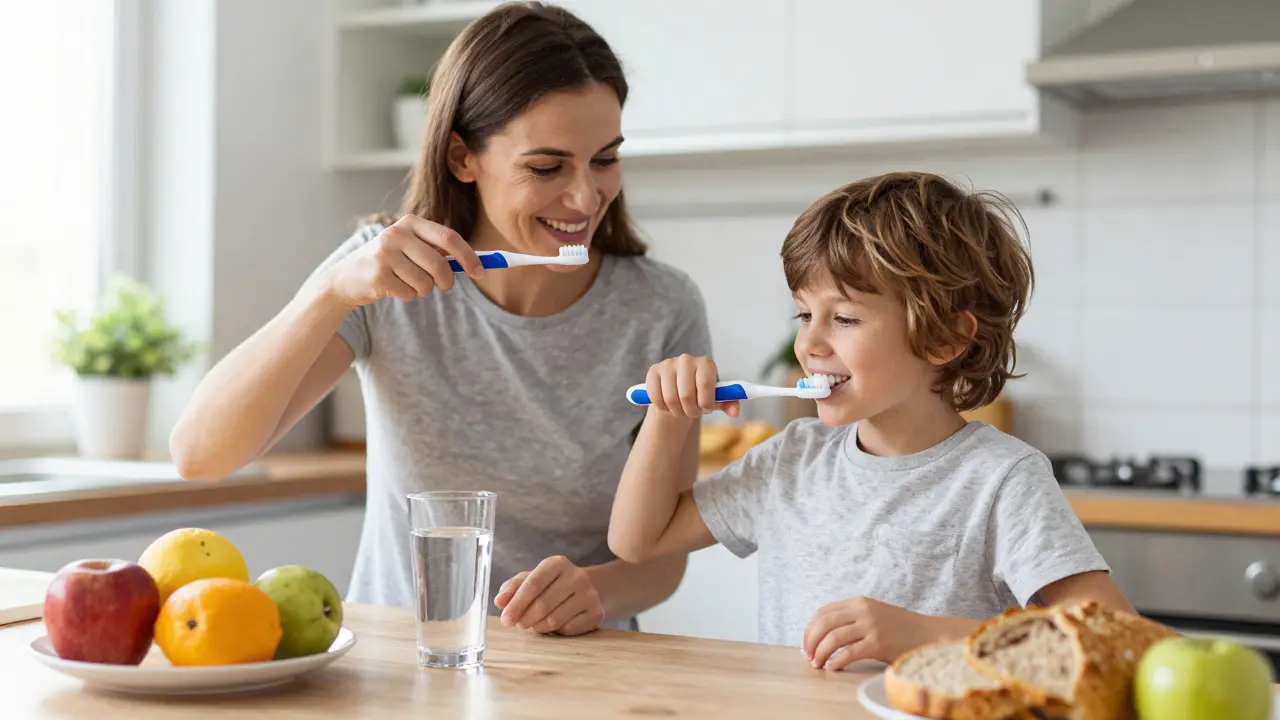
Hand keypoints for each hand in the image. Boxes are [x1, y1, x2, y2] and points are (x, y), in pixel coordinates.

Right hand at [325, 214, 484, 307]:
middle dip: (446, 281)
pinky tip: (392, 287)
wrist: (347, 277)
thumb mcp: (412, 248)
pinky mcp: (377, 275)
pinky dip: (407, 295)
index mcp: (410, 222)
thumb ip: (439, 251)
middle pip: (440, 264)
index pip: (449, 238)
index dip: (469, 257)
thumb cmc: (390, 262)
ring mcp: (385, 254)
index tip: (481, 273)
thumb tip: (478, 265)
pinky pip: (409, 293)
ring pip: (426, 283)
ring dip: (422, 290)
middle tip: (443, 286)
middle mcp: (396, 234)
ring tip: (407, 282)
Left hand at [493, 556, 604, 635]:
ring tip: (535, 624)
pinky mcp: (596, 613)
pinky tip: (554, 625)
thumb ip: (513, 588)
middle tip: (518, 625)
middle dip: (525, 618)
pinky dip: (555, 632)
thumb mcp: (533, 579)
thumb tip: (499, 601)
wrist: (591, 588)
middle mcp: (576, 576)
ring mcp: (589, 595)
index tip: (506, 619)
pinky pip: (568, 629)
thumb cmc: (553, 585)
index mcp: (557, 564)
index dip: (516, 604)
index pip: (533, 584)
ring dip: (538, 626)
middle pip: (543, 604)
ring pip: (554, 620)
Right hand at [644, 354, 738, 418]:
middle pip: (686, 394)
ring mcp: (668, 364)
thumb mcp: (716, 399)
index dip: (705, 402)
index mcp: (706, 363)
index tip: (706, 410)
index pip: (705, 383)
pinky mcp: (653, 371)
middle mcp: (686, 359)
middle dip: (690, 410)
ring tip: (682, 411)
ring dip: (677, 411)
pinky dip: (662, 407)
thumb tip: (735, 413)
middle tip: (693, 413)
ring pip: (670, 398)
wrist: (679, 389)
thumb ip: (728, 404)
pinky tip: (668, 406)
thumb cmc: (701, 394)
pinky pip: (656, 396)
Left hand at [802, 596, 936, 669]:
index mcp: (859, 602)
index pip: (823, 612)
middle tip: (808, 656)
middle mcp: (863, 611)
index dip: (810, 629)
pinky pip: (849, 653)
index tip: (806, 644)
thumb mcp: (874, 613)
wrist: (928, 633)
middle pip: (824, 624)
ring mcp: (871, 626)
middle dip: (811, 641)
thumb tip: (824, 632)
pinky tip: (833, 668)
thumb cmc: (900, 627)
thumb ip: (852, 617)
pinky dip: (836, 662)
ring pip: (833, 638)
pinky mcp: (878, 643)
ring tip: (818, 664)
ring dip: (821, 653)